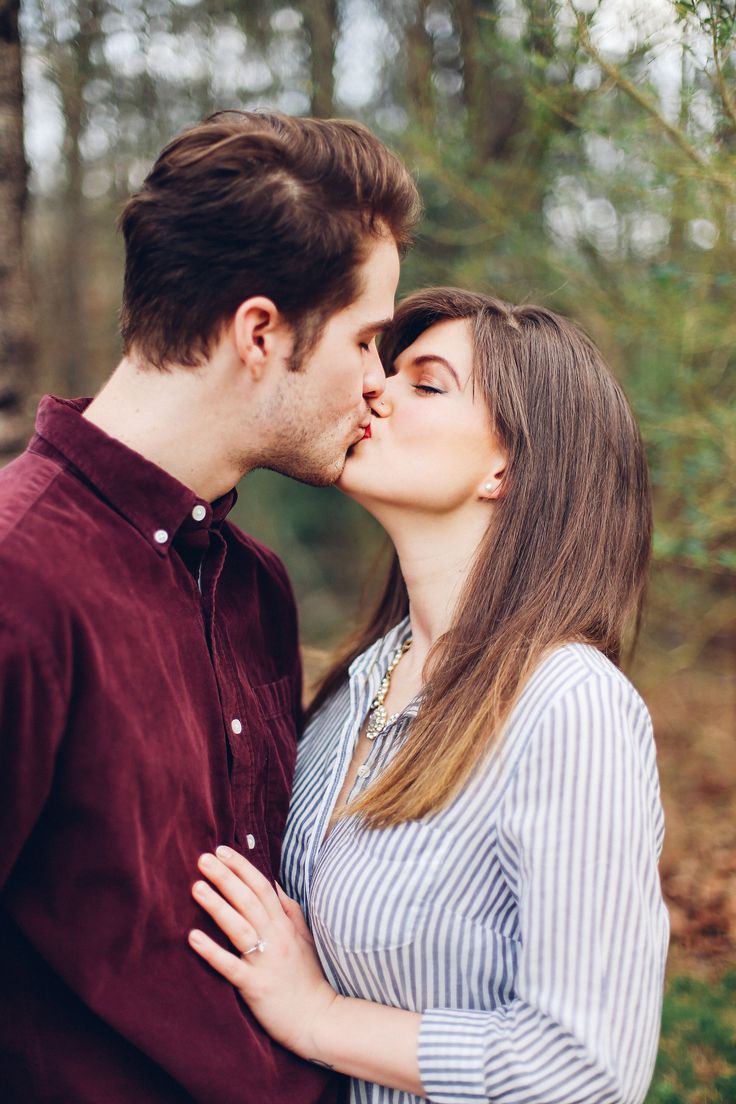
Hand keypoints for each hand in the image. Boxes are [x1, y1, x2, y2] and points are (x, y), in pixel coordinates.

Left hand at [189, 846, 337, 1058]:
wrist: (317, 1018)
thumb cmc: (308, 977)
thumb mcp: (304, 937)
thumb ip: (289, 910)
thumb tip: (273, 883)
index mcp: (285, 925)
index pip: (263, 887)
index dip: (242, 867)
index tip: (222, 850)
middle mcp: (276, 938)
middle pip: (249, 901)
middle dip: (225, 877)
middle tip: (203, 859)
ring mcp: (265, 962)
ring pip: (239, 927)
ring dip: (217, 906)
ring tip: (196, 887)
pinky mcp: (255, 986)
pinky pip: (230, 966)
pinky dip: (211, 952)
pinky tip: (192, 938)